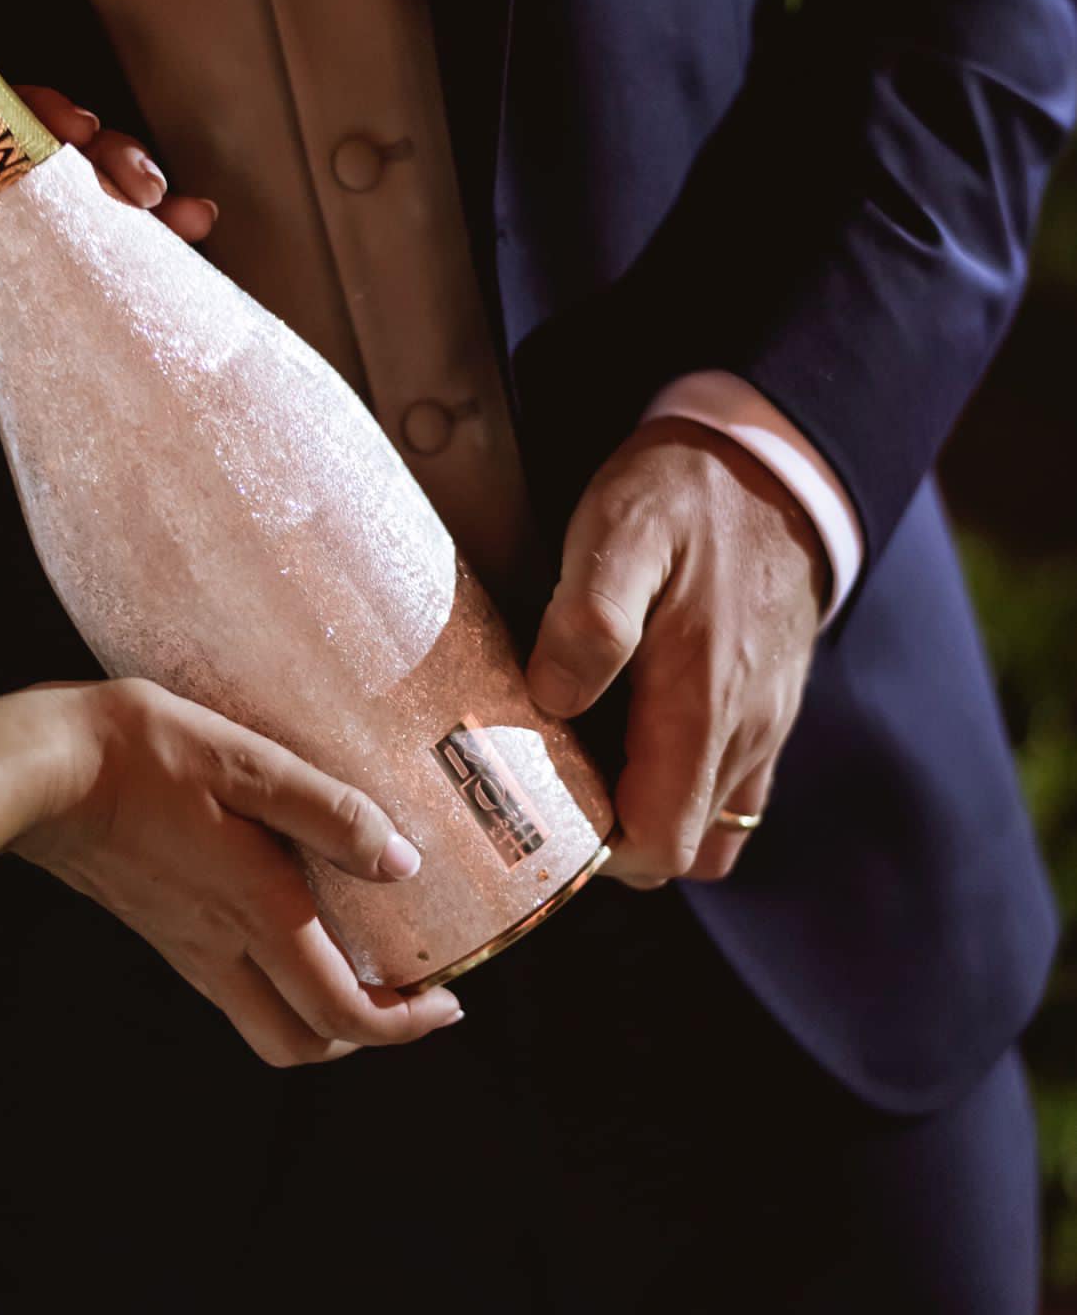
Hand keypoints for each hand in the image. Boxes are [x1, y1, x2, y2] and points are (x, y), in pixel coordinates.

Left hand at [0, 88, 216, 475]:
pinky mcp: (13, 319)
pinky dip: (134, 268)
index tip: (78, 130)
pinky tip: (184, 252)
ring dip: (132, 207)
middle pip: (45, 164)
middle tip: (140, 186)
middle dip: (103, 160)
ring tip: (182, 215)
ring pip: (74, 219)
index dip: (35, 118)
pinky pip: (79, 287)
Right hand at [16, 679, 463, 1066]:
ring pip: (265, 1020)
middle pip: (301, 1041)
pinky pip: (233, 984)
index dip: (404, 1025)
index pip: (341, 1011)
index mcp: (255, 911)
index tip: (449, 1004)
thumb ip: (328, 811)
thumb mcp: (247, 760)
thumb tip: (403, 862)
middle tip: (410, 992)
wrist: (40, 770)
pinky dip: (281, 979)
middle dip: (365, 1034)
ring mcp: (185, 944)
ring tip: (364, 960)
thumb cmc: (142, 753)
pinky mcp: (161, 927)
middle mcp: (221, 946)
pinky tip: (293, 921)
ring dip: (322, 1011)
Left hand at [526, 419, 824, 884]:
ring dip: (648, 817)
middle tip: (546, 787)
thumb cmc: (689, 495)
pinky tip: (628, 744)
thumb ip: (591, 621)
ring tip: (581, 768)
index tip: (541, 813)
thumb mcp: (622, 532)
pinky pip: (731, 791)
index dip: (598, 853)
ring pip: (708, 826)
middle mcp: (744, 732)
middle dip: (612, 841)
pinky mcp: (767, 710)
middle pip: (680, 848)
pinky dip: (682, 791)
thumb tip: (554, 701)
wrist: (773, 461)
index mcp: (703, 704)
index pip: (659, 844)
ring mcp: (763, 726)